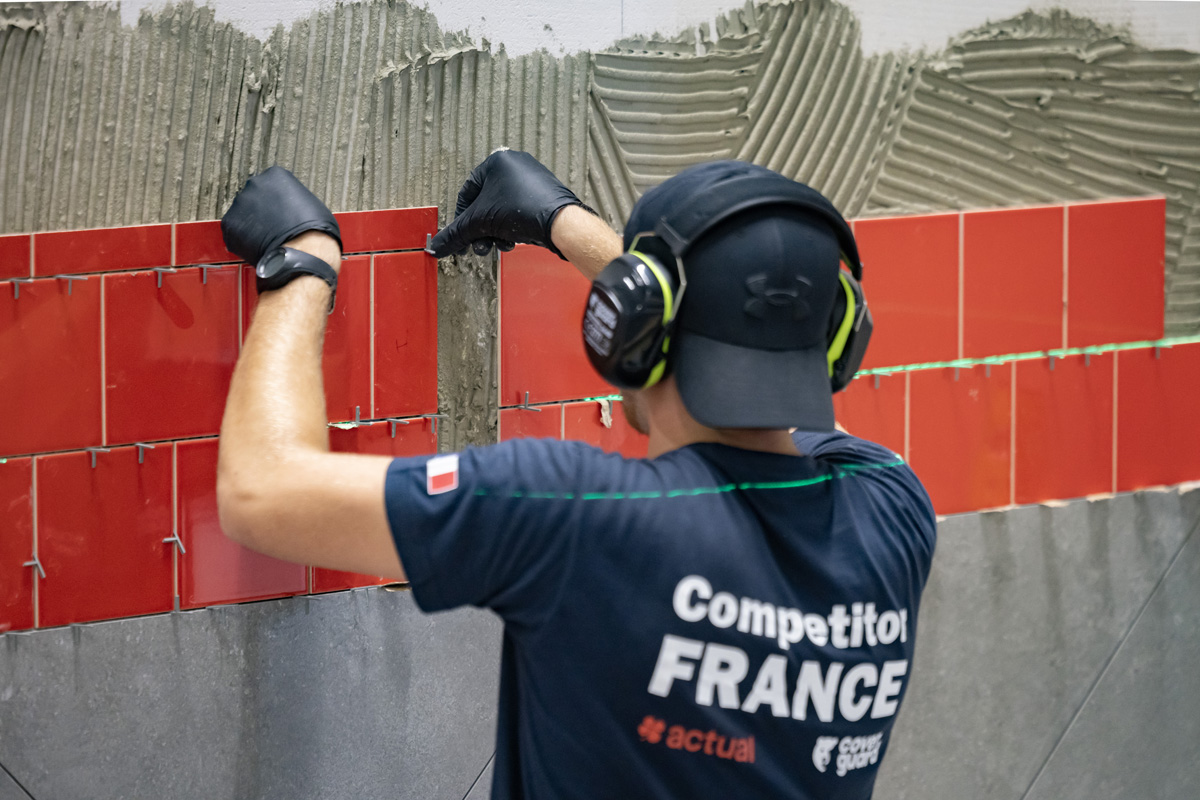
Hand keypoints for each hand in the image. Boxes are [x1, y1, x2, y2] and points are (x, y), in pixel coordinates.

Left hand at [222, 166, 341, 264]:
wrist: (303, 253)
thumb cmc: (313, 231)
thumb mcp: (312, 204)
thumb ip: (295, 200)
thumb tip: (292, 207)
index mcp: (276, 175)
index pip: (271, 183)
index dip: (276, 199)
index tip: (279, 209)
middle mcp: (255, 184)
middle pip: (254, 196)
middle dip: (261, 210)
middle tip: (272, 224)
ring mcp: (240, 203)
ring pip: (243, 214)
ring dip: (252, 225)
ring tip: (267, 237)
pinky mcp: (230, 224)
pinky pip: (234, 231)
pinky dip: (243, 239)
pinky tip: (258, 244)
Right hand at [428, 149, 589, 258]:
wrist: (560, 223)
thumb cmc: (525, 210)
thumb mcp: (479, 223)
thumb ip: (455, 235)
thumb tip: (438, 245)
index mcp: (497, 161)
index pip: (467, 192)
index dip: (462, 218)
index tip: (461, 235)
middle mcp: (515, 165)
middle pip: (485, 203)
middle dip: (480, 229)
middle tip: (479, 245)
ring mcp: (532, 179)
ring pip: (502, 210)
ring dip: (495, 232)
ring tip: (497, 244)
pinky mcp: (543, 195)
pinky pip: (519, 212)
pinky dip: (511, 228)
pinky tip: (512, 241)